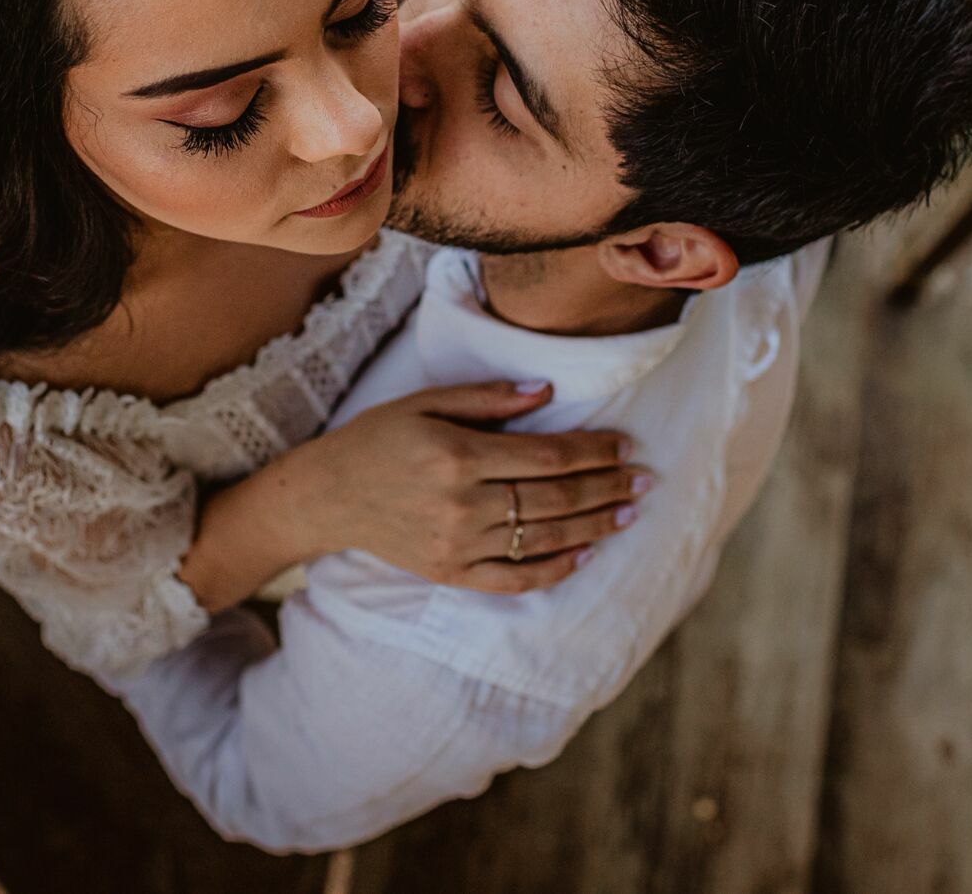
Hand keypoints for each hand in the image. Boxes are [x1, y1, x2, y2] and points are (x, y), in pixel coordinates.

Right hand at [282, 381, 652, 593]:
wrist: (328, 495)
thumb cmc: (378, 438)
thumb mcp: (425, 402)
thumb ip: (487, 398)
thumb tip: (547, 392)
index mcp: (459, 455)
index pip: (547, 456)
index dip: (593, 451)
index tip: (624, 445)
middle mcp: (462, 503)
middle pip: (555, 498)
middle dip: (606, 487)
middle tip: (643, 479)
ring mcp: (457, 544)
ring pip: (544, 538)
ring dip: (595, 526)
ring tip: (628, 513)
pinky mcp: (451, 573)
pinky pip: (514, 579)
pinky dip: (553, 569)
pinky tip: (584, 554)